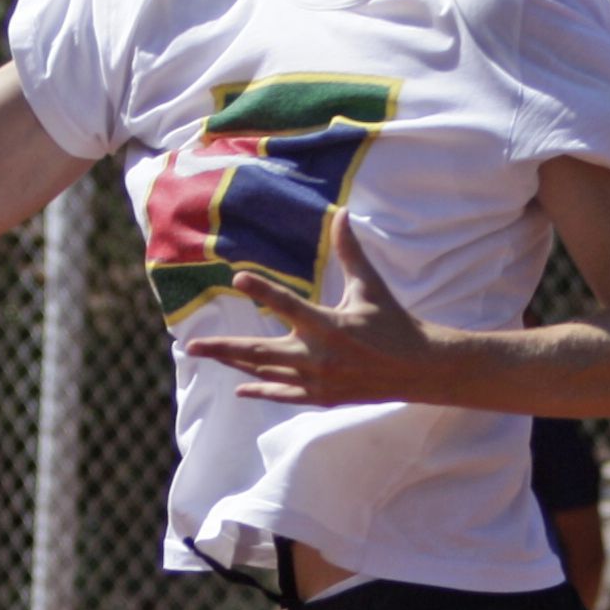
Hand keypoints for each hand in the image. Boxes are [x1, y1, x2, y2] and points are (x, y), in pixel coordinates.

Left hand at [183, 219, 450, 405]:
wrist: (418, 369)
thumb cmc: (394, 323)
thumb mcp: (371, 286)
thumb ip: (350, 252)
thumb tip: (342, 213)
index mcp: (330, 325)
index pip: (289, 304)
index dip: (262, 290)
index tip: (237, 277)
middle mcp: (319, 356)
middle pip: (259, 351)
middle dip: (222, 348)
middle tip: (190, 346)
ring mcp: (318, 380)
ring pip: (265, 373)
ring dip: (234, 364)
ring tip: (207, 356)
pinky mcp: (322, 396)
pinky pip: (283, 394)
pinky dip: (261, 391)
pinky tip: (240, 389)